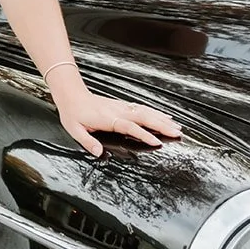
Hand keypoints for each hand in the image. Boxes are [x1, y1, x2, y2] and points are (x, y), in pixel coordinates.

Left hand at [52, 80, 182, 157]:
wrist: (72, 95)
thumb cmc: (73, 114)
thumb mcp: (75, 130)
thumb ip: (88, 142)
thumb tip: (99, 153)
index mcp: (108, 119)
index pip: (130, 127)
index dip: (144, 135)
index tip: (157, 142)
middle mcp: (118, 111)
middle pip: (144, 118)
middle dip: (162, 125)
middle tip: (177, 133)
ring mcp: (122, 107)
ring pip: (146, 112)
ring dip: (162, 119)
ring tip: (177, 127)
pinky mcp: (122, 105)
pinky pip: (142, 108)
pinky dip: (155, 112)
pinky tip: (165, 116)